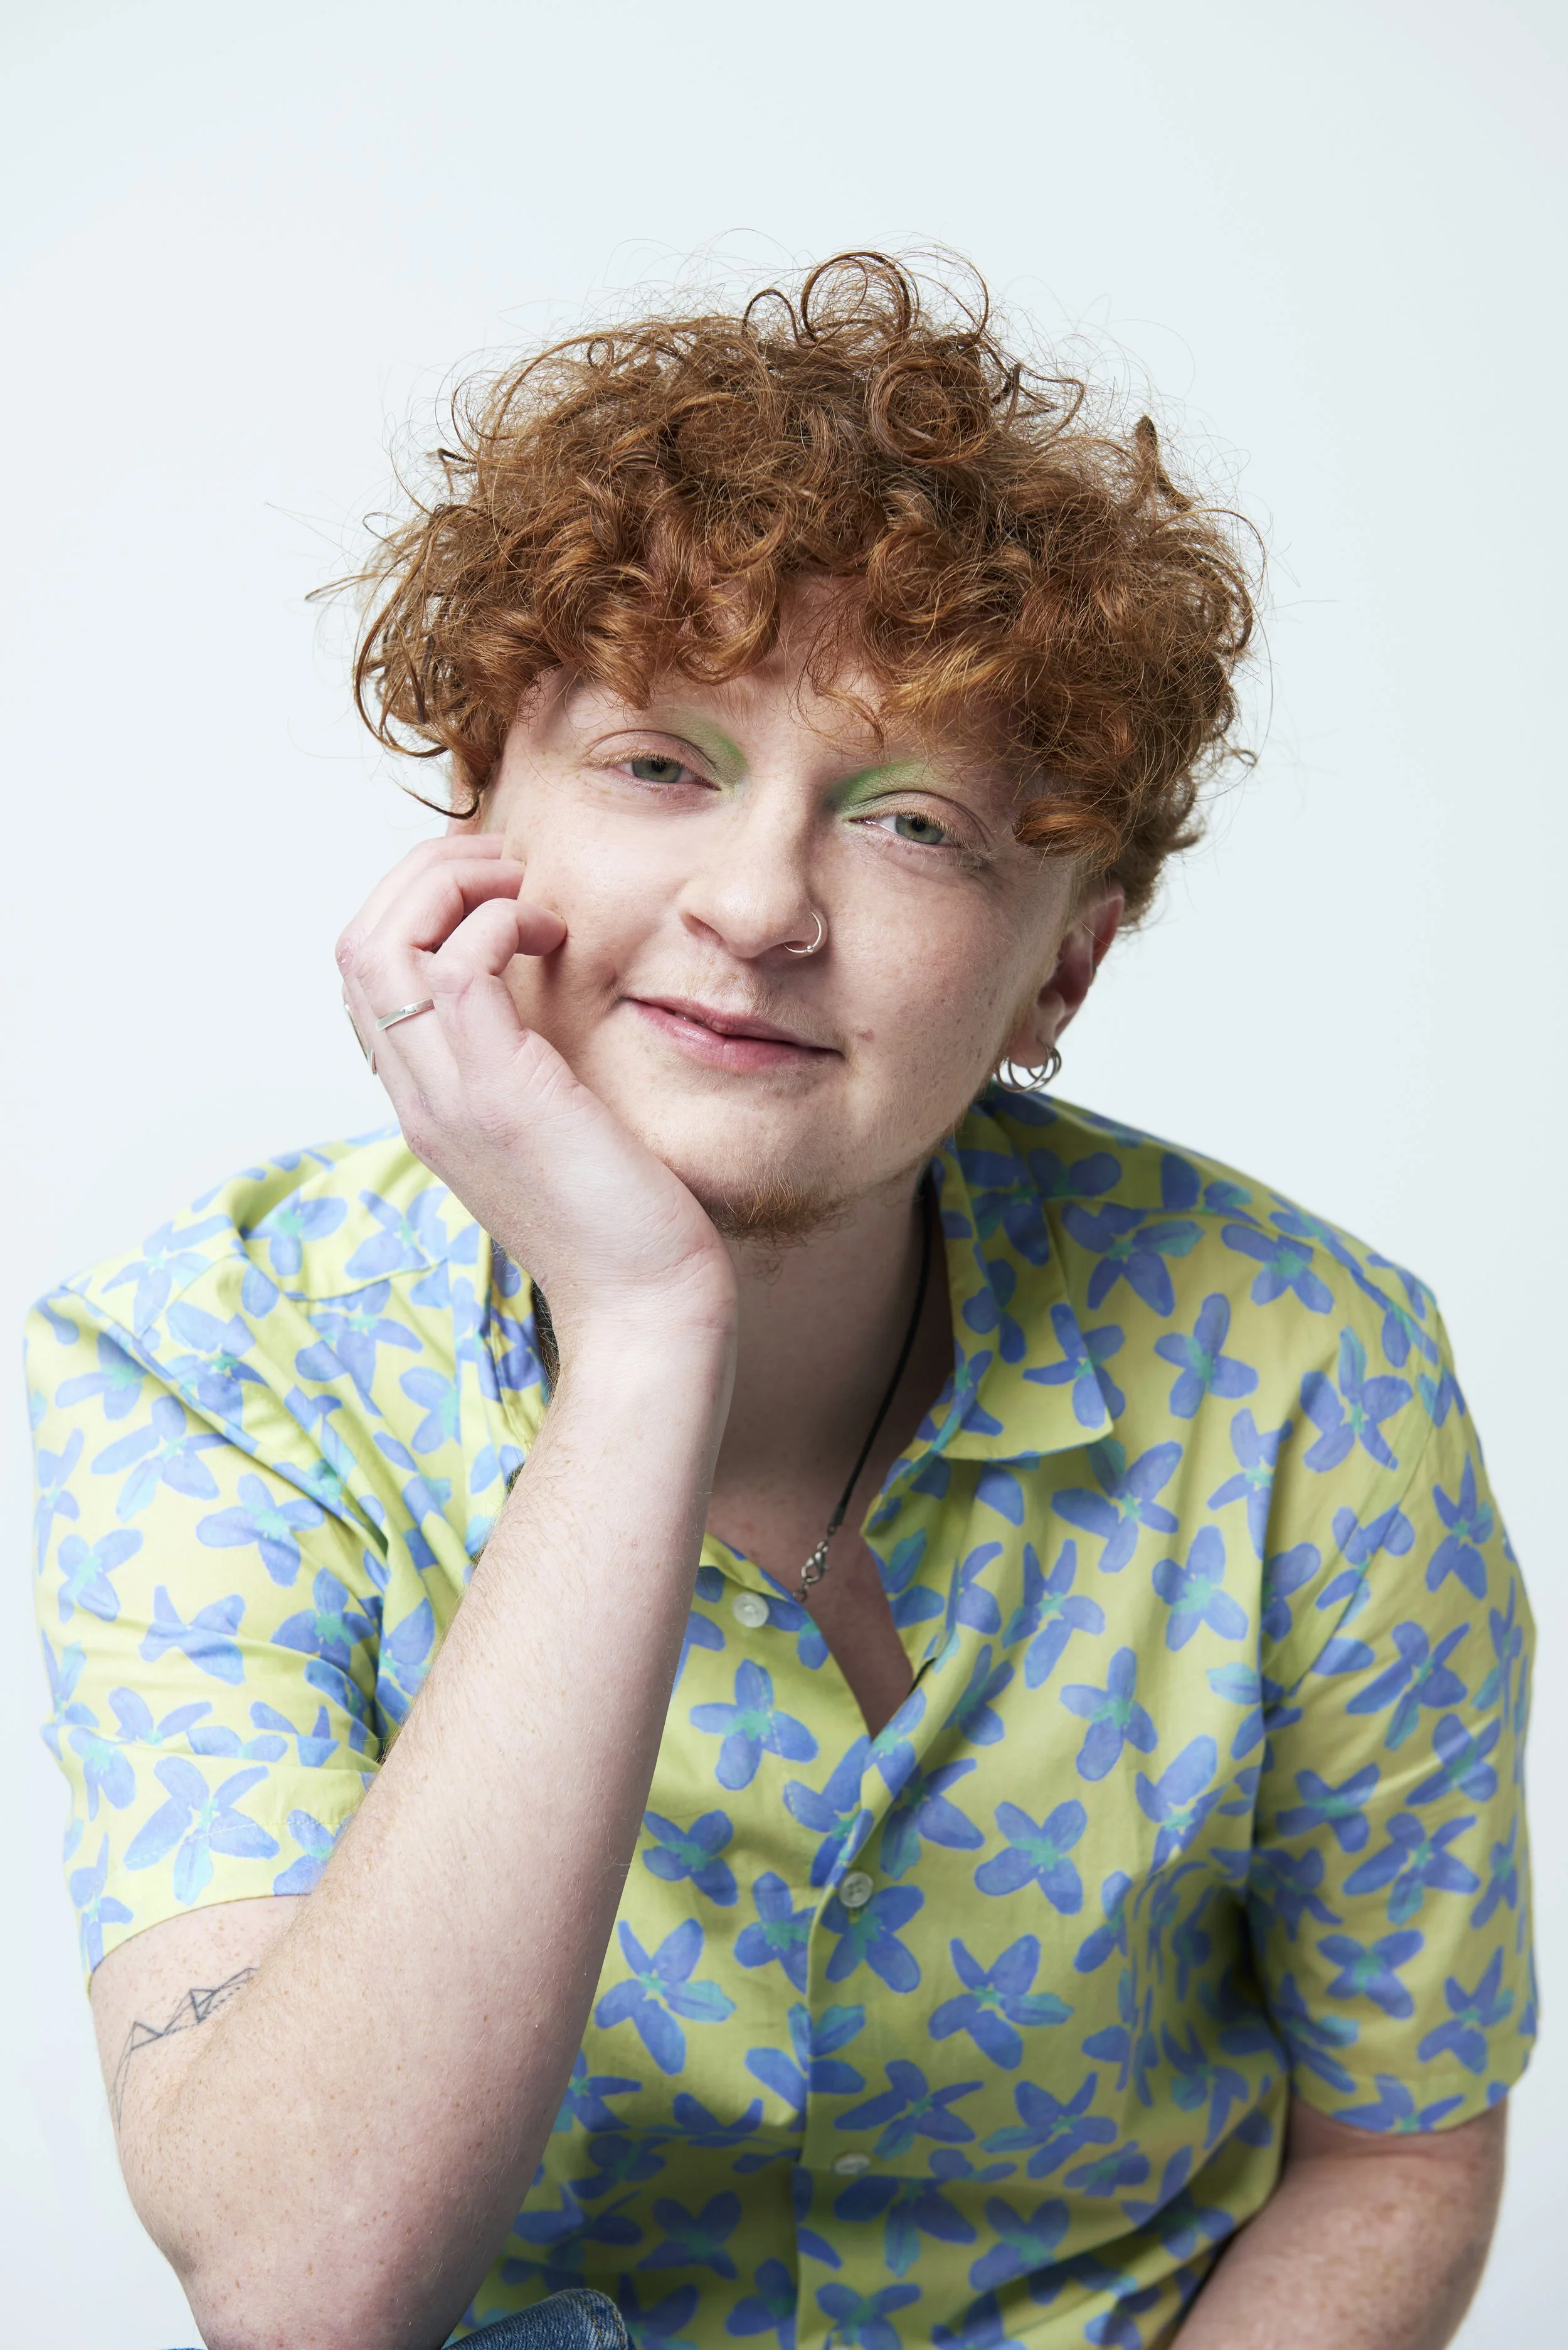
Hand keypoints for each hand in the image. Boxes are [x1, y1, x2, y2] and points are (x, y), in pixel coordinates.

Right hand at [336, 836, 735, 1352]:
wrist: (644, 1309)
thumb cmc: (621, 1224)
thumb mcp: (553, 1131)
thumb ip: (525, 1069)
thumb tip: (546, 1000)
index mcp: (426, 1104)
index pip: (365, 978)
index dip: (414, 907)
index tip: (491, 891)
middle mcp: (419, 1098)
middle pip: (356, 944)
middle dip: (421, 876)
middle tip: (503, 867)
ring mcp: (450, 1096)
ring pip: (384, 945)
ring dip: (452, 886)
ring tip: (523, 890)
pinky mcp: (503, 1094)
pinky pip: (457, 970)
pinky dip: (496, 926)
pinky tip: (550, 937)